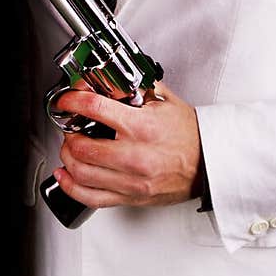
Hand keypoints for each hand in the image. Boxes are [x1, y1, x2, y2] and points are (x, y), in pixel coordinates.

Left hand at [52, 82, 201, 210]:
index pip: (95, 108)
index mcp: (142, 127)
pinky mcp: (131, 197)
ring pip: (82, 173)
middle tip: (71, 128)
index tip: (66, 101)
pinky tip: (65, 175)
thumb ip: (138, 88)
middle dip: (69, 135)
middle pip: (82, 147)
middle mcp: (134, 155)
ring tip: (70, 148)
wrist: (210, 164)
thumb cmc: (191, 136)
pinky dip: (71, 186)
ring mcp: (131, 180)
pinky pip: (92, 197)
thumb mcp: (166, 102)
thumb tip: (113, 77)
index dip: (72, 101)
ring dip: (67, 158)